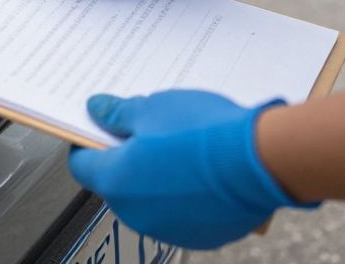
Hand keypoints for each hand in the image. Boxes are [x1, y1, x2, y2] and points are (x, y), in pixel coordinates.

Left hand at [69, 91, 313, 249]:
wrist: (261, 161)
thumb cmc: (203, 133)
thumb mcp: (152, 108)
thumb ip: (118, 114)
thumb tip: (97, 110)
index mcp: (115, 181)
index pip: (82, 165)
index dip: (87, 142)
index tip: (99, 127)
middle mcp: (135, 214)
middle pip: (118, 182)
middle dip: (128, 157)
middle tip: (149, 130)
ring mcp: (168, 228)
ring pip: (150, 198)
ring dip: (157, 177)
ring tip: (182, 147)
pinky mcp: (200, 235)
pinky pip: (181, 212)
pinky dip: (185, 194)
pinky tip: (202, 170)